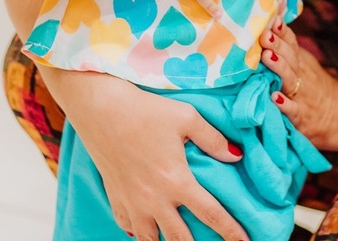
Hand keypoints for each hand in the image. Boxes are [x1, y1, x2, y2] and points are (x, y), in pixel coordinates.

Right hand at [42, 69, 249, 240]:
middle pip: (180, 239)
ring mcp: (132, 202)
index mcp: (177, 181)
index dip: (230, 231)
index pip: (211, 214)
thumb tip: (236, 155)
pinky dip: (139, 233)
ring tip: (178, 240)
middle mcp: (155, 199)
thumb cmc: (146, 111)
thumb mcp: (187, 118)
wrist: (100, 109)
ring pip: (150, 240)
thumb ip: (213, 139)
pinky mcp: (115, 198)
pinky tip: (145, 229)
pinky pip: (127, 227)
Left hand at [259, 16, 337, 148]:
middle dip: (277, 45)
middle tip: (265, 35)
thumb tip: (270, 22)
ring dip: (278, 67)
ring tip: (267, 56)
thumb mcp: (304, 63)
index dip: (282, 32)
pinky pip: (292, 109)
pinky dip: (284, 104)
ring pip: (289, 79)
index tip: (272, 20)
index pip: (291, 43)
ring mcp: (301, 95)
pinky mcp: (300, 116)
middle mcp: (300, 75)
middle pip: (289, 57)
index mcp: (300, 61)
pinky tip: (274, 97)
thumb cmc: (313, 86)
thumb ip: (287, 45)